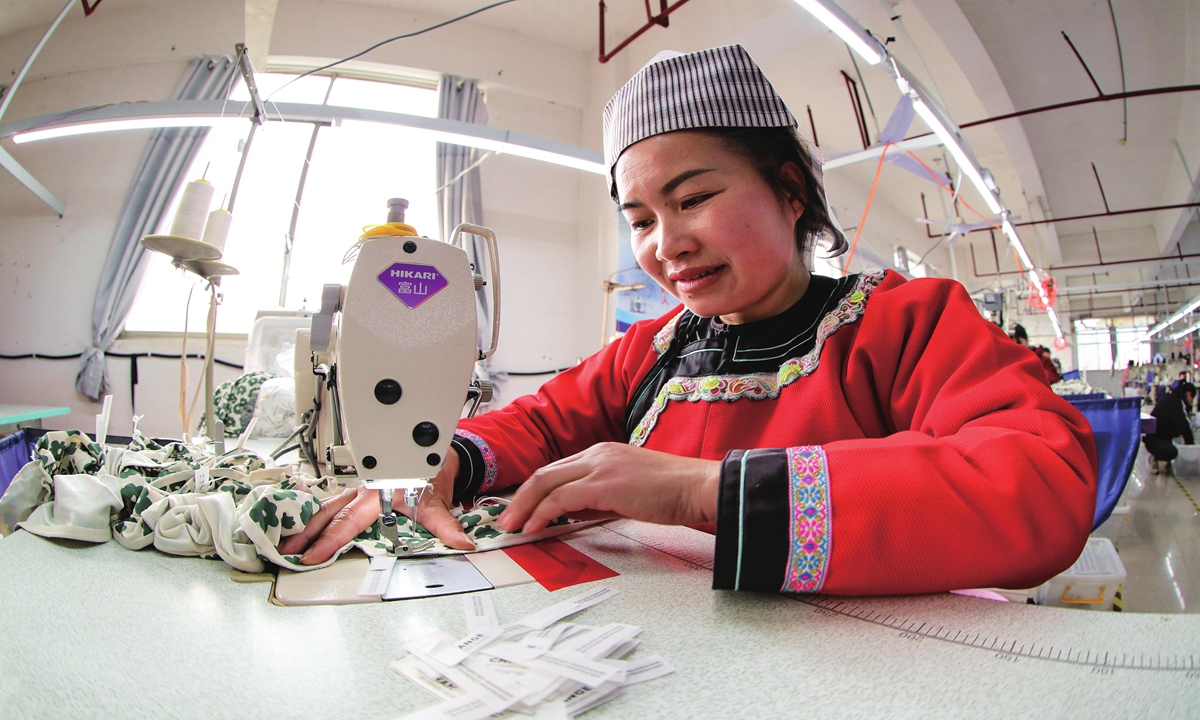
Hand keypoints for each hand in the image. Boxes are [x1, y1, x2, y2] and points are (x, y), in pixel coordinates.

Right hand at [278, 450, 472, 564]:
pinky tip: (305, 524)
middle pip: (329, 514)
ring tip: (288, 541)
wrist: (434, 451)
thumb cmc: (430, 473)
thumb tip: (460, 541)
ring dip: (307, 524)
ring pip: (327, 505)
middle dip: (306, 534)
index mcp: (378, 493)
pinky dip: (317, 513)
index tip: (312, 555)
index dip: (329, 540)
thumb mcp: (437, 501)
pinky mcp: (358, 489)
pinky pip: (333, 501)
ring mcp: (359, 488)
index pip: (348, 522)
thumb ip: (446, 525)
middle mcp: (364, 490)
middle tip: (287, 552)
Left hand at [497, 442, 718, 533]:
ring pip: (547, 483)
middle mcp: (597, 454)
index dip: (534, 491)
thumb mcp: (628, 492)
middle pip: (544, 473)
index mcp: (603, 453)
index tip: (522, 509)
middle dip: (520, 498)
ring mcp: (600, 466)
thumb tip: (571, 514)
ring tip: (513, 526)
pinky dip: (544, 512)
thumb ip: (599, 498)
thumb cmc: (673, 493)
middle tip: (507, 519)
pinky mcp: (604, 484)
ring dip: (525, 506)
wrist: (698, 488)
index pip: (557, 470)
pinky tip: (536, 527)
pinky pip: (561, 498)